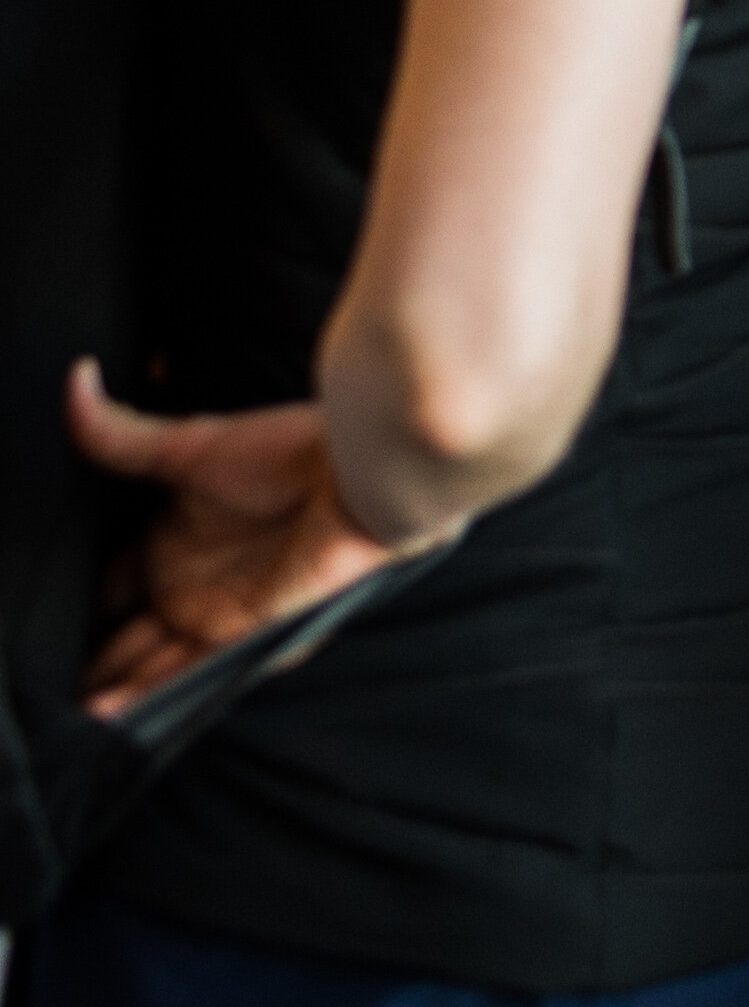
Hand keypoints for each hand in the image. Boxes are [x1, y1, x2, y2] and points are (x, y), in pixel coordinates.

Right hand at [66, 361, 413, 714]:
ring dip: (108, 689)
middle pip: (121, 637)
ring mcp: (215, 614)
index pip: (107, 587)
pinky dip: (145, 697)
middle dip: (84, 661)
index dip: (73, 606)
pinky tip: (103, 715)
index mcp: (175, 543)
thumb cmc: (295, 449)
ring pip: (146, 665)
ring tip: (59, 715)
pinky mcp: (243, 634)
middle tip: (34, 688)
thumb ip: (122, 436)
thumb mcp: (191, 445)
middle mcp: (190, 586)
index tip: (27, 627)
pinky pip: (185, 676)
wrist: (362, 471)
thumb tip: (74, 385)